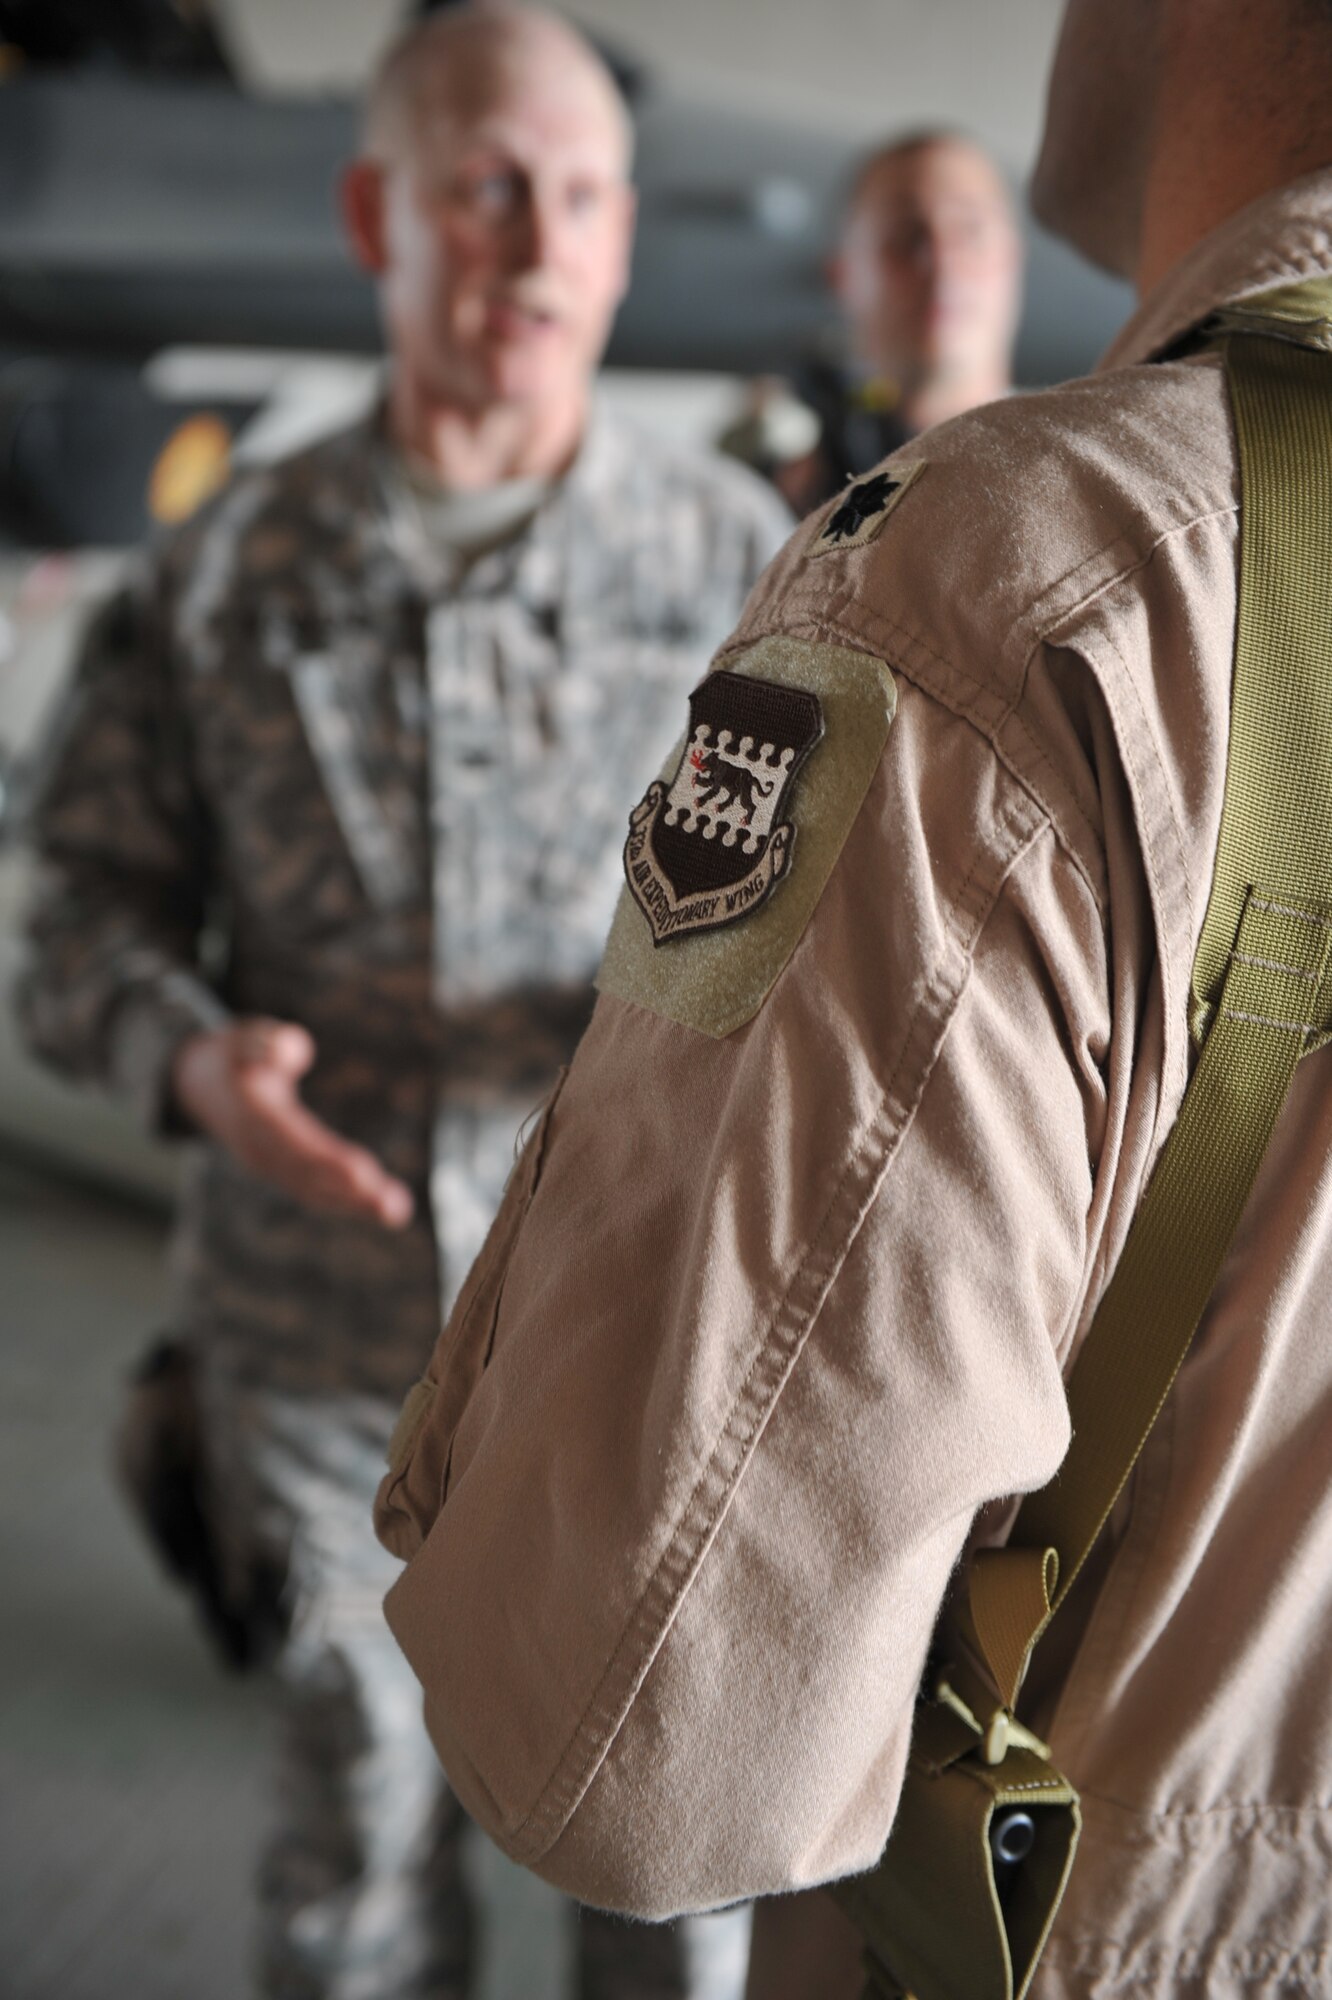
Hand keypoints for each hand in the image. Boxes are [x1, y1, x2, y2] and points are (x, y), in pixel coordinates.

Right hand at [171, 1018, 413, 1228]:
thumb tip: (289, 1047)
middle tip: (393, 1207)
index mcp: (251, 1115)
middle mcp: (258, 1148)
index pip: (293, 1141)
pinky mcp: (280, 1169)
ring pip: (313, 1188)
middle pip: (308, 1173)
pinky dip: (347, 1201)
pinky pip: (315, 1190)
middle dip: (351, 1191)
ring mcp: (268, 1163)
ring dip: (355, 1204)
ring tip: (396, 1212)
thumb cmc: (234, 1054)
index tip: (364, 1174)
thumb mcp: (242, 1037)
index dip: (327, 1159)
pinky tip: (382, 1209)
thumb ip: (263, 1041)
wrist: (198, 1085)